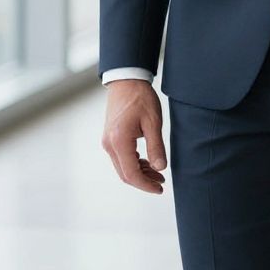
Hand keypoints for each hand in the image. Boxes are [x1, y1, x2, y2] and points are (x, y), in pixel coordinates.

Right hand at [100, 79, 167, 193]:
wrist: (126, 81)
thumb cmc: (140, 97)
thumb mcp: (153, 122)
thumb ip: (156, 146)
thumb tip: (160, 168)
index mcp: (119, 141)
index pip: (131, 174)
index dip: (146, 185)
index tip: (160, 188)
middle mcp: (109, 144)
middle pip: (125, 174)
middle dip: (144, 181)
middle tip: (161, 183)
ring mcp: (108, 141)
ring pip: (122, 167)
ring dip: (139, 173)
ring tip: (158, 173)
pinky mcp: (110, 138)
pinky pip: (121, 158)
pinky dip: (134, 164)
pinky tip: (148, 163)